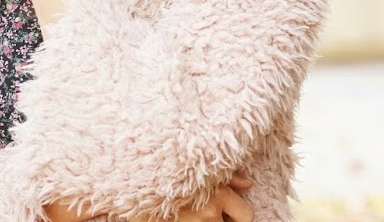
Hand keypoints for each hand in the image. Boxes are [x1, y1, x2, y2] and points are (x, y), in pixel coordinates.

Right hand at [126, 173, 254, 221]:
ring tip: (198, 215)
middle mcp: (208, 214)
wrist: (135, 182)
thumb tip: (248, 184)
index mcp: (217, 194)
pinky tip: (186, 218)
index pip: (246, 216)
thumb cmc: (168, 168)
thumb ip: (227, 176)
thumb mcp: (199, 166)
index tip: (231, 213)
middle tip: (216, 216)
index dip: (240, 215)